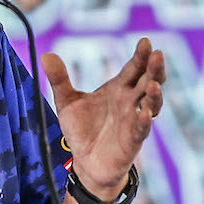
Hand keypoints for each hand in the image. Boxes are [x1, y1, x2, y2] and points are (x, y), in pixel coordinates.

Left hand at [41, 38, 164, 199]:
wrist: (85, 162)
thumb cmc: (82, 129)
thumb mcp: (67, 102)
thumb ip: (59, 79)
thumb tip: (46, 55)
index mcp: (119, 88)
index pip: (133, 68)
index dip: (140, 55)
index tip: (145, 41)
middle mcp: (130, 101)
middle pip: (148, 80)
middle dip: (154, 68)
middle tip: (157, 55)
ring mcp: (134, 120)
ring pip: (152, 104)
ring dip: (155, 94)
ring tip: (153, 84)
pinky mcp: (133, 140)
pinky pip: (142, 129)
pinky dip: (145, 121)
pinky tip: (146, 114)